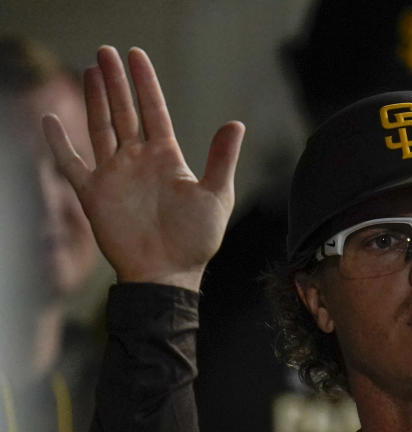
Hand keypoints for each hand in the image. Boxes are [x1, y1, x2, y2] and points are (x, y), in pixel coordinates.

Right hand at [42, 46, 243, 290]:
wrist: (168, 275)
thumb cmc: (196, 241)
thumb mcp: (216, 196)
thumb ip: (222, 159)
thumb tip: (236, 122)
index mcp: (167, 158)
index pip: (154, 111)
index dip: (145, 83)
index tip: (136, 55)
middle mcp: (138, 161)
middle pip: (124, 112)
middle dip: (115, 82)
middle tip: (106, 51)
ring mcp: (115, 176)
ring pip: (100, 128)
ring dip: (94, 100)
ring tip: (90, 70)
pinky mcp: (94, 195)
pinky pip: (71, 164)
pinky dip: (59, 144)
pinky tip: (51, 120)